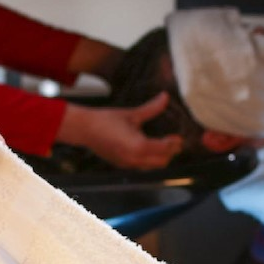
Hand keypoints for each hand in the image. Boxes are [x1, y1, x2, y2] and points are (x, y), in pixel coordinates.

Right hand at [58, 94, 181, 169]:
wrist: (84, 129)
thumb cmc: (106, 120)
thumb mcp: (131, 114)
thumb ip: (151, 108)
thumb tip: (165, 97)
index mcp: (138, 146)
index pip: (164, 149)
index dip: (173, 144)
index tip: (179, 137)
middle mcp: (134, 159)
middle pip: (161, 162)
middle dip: (170, 153)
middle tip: (175, 142)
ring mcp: (127, 164)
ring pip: (152, 166)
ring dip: (160, 158)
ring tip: (163, 146)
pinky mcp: (122, 165)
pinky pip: (141, 166)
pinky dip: (149, 160)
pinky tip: (149, 149)